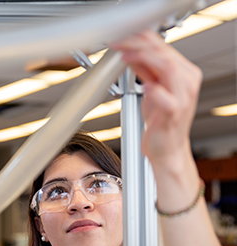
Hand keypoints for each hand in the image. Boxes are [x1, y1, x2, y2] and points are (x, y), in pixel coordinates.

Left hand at [110, 30, 201, 169]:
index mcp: (183, 73)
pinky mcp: (174, 114)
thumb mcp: (152, 90)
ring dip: (144, 59)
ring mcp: (183, 97)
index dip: (141, 39)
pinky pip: (167, 98)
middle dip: (138, 44)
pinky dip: (155, 90)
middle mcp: (187, 82)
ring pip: (168, 68)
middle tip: (118, 43)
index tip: (121, 37)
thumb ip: (144, 71)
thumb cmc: (161, 122)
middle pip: (164, 53)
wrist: (167, 149)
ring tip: (125, 56)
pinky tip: (145, 85)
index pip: (163, 47)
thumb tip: (130, 53)